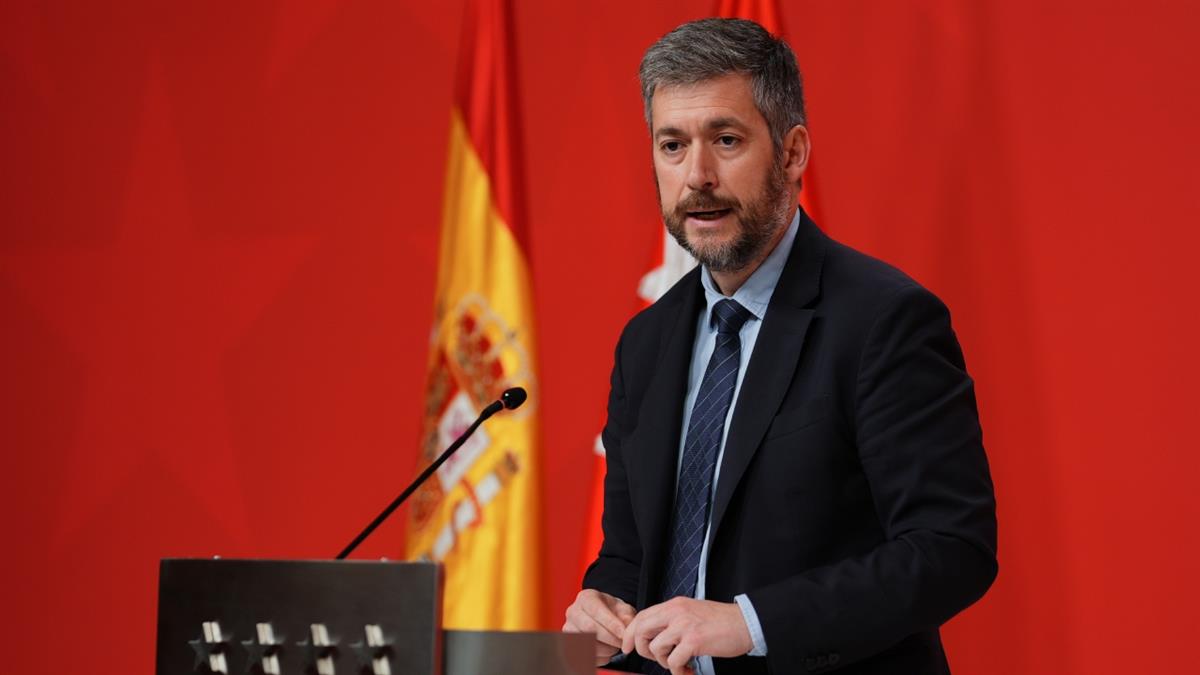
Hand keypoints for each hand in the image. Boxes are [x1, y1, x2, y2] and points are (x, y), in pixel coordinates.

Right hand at [562, 588, 637, 664]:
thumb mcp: (623, 609)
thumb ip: (627, 617)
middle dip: (609, 638)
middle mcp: (573, 612)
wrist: (602, 621)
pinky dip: (600, 658)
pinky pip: (583, 656)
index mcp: (586, 598)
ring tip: (615, 646)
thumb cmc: (612, 613)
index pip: (596, 610)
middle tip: (622, 643)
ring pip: (585, 644)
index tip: (623, 634)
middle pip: (589, 627)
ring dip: (605, 649)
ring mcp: (568, 629)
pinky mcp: (569, 646)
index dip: (610, 623)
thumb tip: (626, 628)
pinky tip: (607, 653)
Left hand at [621, 597, 751, 674]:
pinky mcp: (694, 641)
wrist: (745, 623)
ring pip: (655, 648)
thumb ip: (673, 619)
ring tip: (679, 663)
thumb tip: (654, 635)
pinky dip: (678, 671)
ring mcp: (684, 625)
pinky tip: (688, 669)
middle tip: (655, 658)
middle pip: (641, 630)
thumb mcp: (692, 612)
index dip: (630, 634)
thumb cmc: (721, 621)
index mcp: (674, 605)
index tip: (628, 647)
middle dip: (642, 649)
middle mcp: (676, 612)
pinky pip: (672, 661)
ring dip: (663, 662)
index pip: (641, 616)